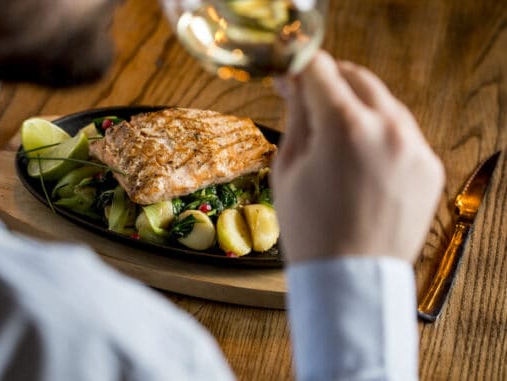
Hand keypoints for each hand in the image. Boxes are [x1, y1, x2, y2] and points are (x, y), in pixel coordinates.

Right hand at [271, 51, 444, 264]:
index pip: (321, 69)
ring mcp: (414, 147)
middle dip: (331, 82)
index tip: (290, 77)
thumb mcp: (288, 168)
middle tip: (310, 100)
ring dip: (357, 107)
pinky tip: (360, 162)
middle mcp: (387, 128)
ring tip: (336, 139)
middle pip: (358, 77)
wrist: (350, 278)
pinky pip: (401, 133)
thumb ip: (297, 115)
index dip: (300, 68)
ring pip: (383, 102)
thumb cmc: (310, 229)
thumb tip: (295, 82)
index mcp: (345, 127)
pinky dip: (379, 135)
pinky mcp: (429, 166)